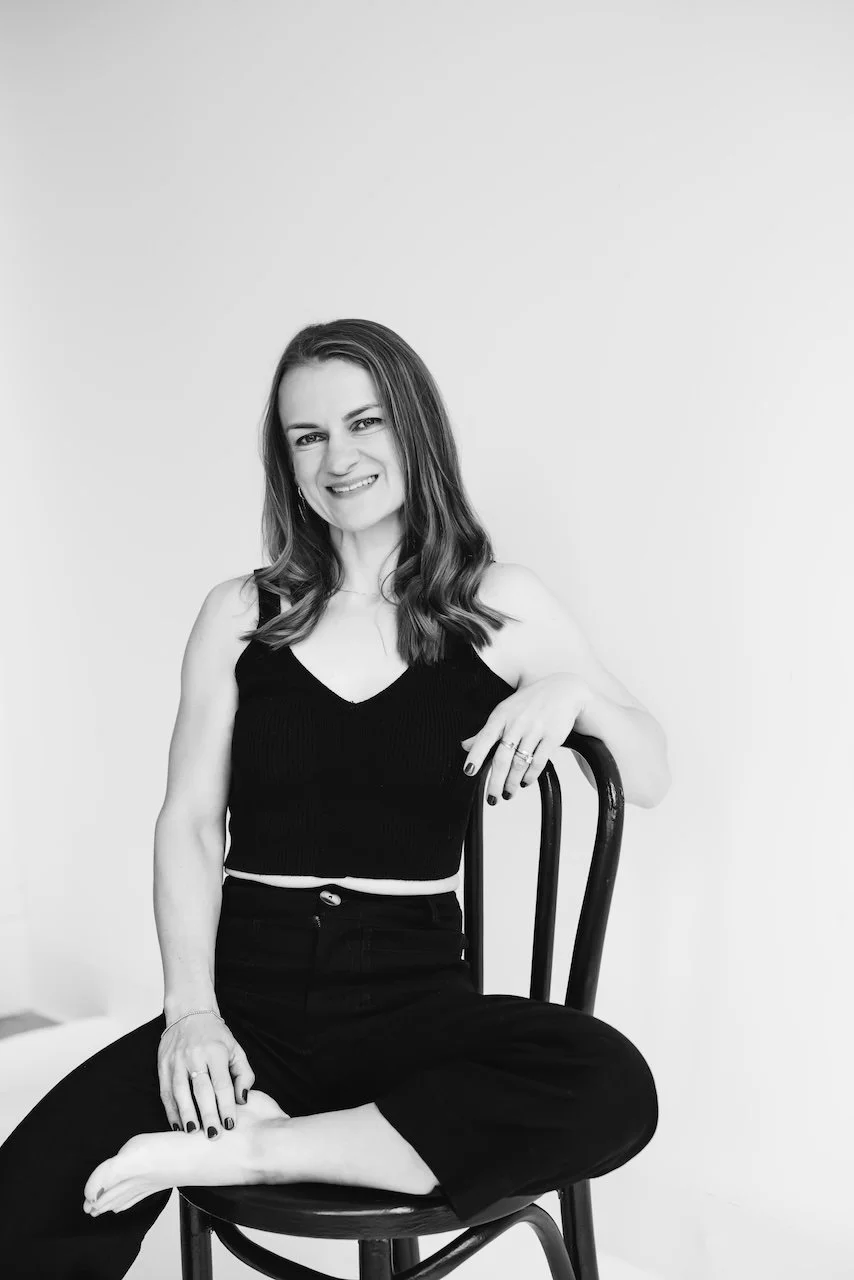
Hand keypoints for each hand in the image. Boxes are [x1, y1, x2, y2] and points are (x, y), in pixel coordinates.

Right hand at [157, 1012, 255, 1137]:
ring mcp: (177, 1060)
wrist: (189, 1012)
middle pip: (202, 1089)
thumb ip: (244, 1074)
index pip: (222, 1083)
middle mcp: (195, 1055)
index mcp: (216, 1051)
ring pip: (180, 1091)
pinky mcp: (163, 1065)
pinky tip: (177, 1125)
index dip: (226, 1105)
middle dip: (208, 1114)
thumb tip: (242, 1099)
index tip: (231, 1124)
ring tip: (193, 1132)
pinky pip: (166, 1091)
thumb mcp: (235, 1049)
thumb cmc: (215, 1035)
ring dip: (187, 1114)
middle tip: (213, 1135)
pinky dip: (171, 1110)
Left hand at [461, 672, 589, 801]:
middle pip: (502, 757)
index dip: (476, 756)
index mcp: (501, 715)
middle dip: (495, 781)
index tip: (469, 772)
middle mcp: (517, 722)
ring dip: (512, 782)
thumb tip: (465, 746)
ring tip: (508, 793)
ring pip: (520, 763)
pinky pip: (538, 762)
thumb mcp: (505, 711)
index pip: (485, 738)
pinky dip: (530, 776)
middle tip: (492, 798)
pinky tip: (525, 782)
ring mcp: (535, 729)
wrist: (563, 690)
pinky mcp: (552, 737)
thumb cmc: (529, 702)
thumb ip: (486, 731)